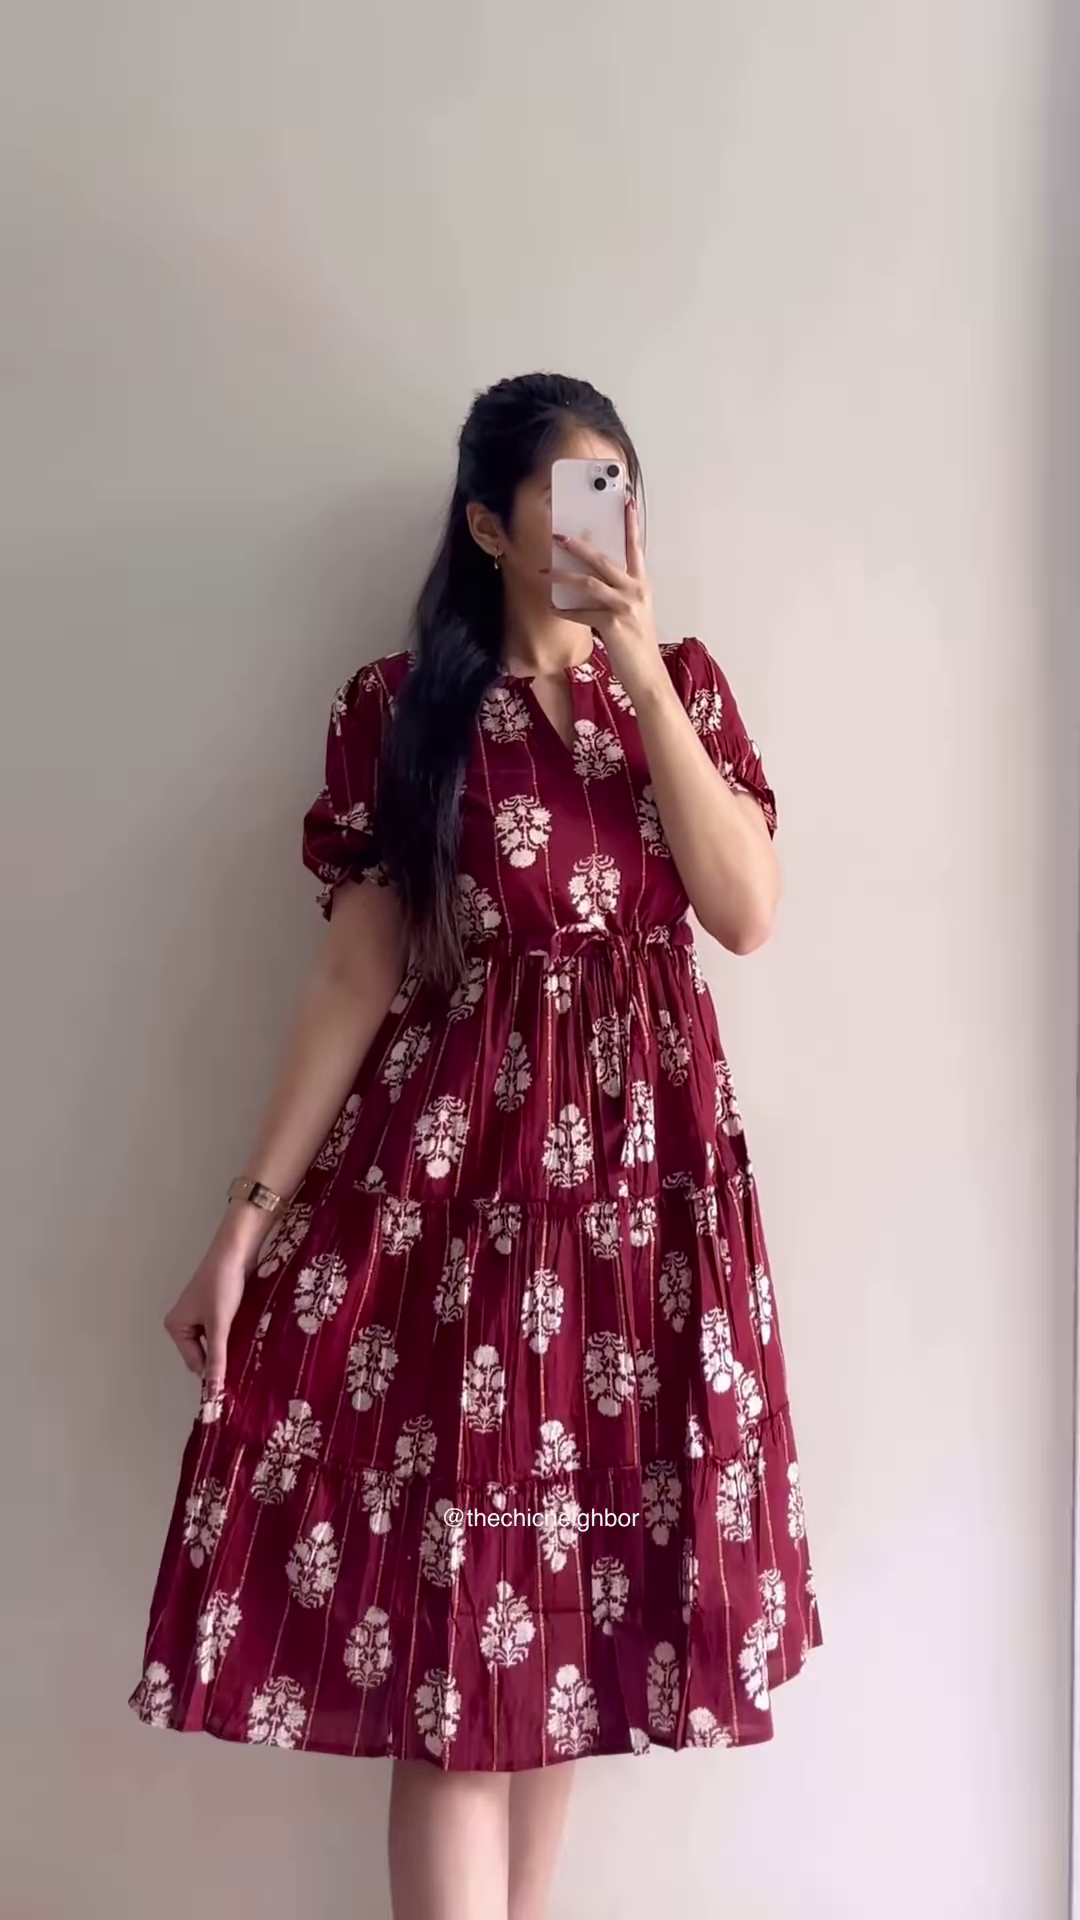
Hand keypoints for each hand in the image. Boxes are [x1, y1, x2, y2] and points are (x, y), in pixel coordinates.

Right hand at [164, 1214, 253, 1396]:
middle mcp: (183, 1322)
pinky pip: (221, 1330)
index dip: (213, 1372)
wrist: (236, 1251)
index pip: (195, 1362)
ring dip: (229, 1347)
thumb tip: (213, 1392)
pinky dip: (232, 1335)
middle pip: (203, 1354)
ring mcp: (199, 1314)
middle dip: (221, 1359)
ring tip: (247, 1354)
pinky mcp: (214, 1307)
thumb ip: (217, 1358)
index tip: (234, 1387)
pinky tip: (247, 1339)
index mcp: (175, 1327)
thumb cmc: (223, 1285)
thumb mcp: (219, 1325)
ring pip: (214, 1342)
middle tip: (244, 1369)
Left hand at [550, 497, 665, 699]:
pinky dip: (565, 612)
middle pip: (604, 560)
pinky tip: (553, 609)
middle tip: (560, 536)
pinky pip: (582, 613)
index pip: (635, 549)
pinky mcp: (613, 624)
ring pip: (589, 583)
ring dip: (564, 576)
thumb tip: (587, 582)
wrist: (647, 675)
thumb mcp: (634, 614)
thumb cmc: (637, 646)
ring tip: (546, 571)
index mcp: (642, 586)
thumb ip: (617, 595)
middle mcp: (636, 591)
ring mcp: (626, 607)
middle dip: (580, 547)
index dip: (631, 526)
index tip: (626, 503)